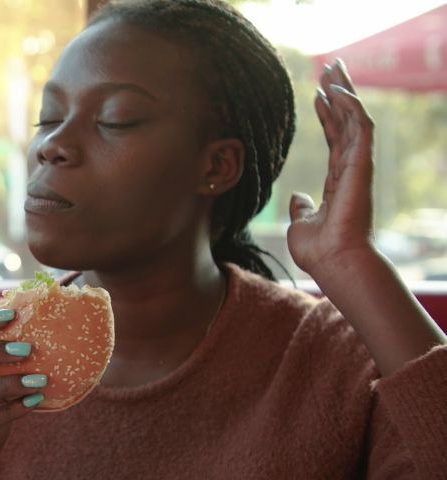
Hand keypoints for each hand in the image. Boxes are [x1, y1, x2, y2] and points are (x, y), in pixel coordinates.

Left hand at [287, 59, 376, 276]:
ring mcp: (358, 166)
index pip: (334, 138)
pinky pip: (360, 128)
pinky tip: (339, 90)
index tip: (318, 93)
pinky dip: (350, 107)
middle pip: (346, 121)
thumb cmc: (320, 250)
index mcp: (339, 179)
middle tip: (330, 67)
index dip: (327, 115)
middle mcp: (351, 169)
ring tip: (333, 68)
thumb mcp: (303, 223)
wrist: (334, 262)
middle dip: (339, 93)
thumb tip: (298, 199)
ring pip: (354, 118)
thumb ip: (303, 208)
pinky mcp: (362, 166)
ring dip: (345, 92)